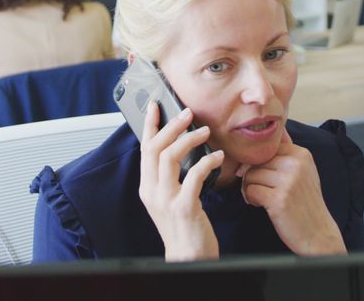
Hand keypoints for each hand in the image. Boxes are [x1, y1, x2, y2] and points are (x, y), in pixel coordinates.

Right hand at [138, 102, 224, 261]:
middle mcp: (152, 192)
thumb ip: (171, 177)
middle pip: (154, 148)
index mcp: (147, 188)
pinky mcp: (184, 207)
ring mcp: (166, 200)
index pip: (144, 149)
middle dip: (171, 126)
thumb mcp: (170, 199)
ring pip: (169, 157)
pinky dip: (207, 162)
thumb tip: (181, 148)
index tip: (155, 106)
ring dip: (188, 139)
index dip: (149, 125)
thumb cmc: (185, 227)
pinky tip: (218, 157)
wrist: (189, 257)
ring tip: (205, 131)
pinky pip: (194, 176)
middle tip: (187, 113)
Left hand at [239, 130, 345, 255]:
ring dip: (249, 188)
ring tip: (261, 198)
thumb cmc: (305, 204)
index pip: (267, 147)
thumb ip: (287, 153)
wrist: (318, 233)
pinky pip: (250, 189)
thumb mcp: (303, 172)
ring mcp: (289, 181)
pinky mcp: (279, 198)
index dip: (259, 161)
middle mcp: (296, 164)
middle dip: (252, 175)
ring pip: (251, 174)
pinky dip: (250, 198)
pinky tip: (260, 205)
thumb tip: (274, 130)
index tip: (263, 175)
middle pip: (256, 160)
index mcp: (302, 154)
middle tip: (260, 189)